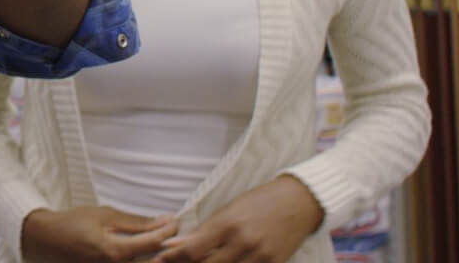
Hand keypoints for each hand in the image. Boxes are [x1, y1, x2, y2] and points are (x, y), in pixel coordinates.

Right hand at [21, 206, 178, 262]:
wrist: (45, 240)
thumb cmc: (73, 223)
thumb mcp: (105, 216)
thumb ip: (137, 223)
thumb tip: (165, 221)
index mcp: (115, 252)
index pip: (154, 243)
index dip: (170, 231)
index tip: (175, 221)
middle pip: (155, 261)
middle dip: (168, 247)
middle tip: (172, 234)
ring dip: (156, 255)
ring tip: (159, 243)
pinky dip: (140, 259)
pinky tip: (142, 250)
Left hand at [152, 177, 324, 262]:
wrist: (299, 202)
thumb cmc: (259, 201)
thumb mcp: (227, 210)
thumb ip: (203, 230)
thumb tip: (174, 245)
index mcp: (227, 224)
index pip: (192, 250)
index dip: (172, 258)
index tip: (159, 259)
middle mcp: (243, 243)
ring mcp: (260, 257)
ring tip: (197, 262)